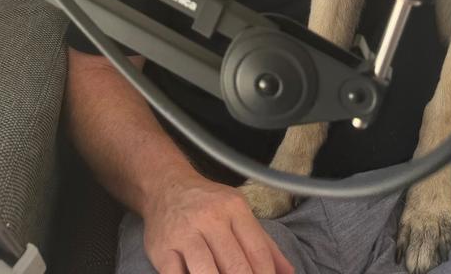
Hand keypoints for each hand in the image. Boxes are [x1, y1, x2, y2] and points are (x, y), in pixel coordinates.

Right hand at [141, 170, 293, 273]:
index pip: (258, 252)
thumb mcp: (239, 211)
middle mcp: (210, 218)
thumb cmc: (209, 204)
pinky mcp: (162, 250)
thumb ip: (264, 243)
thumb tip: (288, 272)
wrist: (167, 186)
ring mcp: (184, 234)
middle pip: (236, 267)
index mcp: (234, 208)